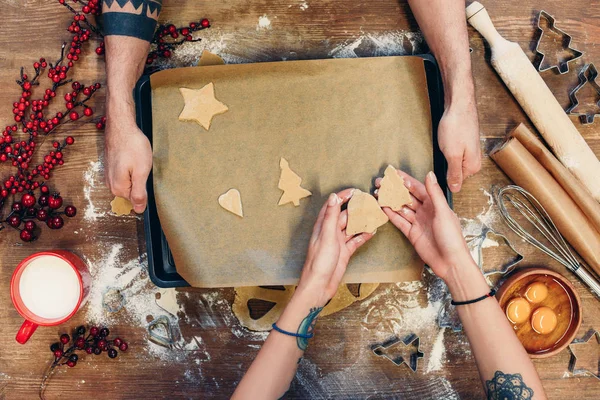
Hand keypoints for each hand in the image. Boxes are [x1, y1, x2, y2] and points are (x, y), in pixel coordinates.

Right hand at [104, 118, 151, 212]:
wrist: (121, 126)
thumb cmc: (133, 146)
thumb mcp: (141, 172)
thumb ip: (139, 193)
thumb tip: (139, 210)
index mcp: (118, 188)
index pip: (135, 200)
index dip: (144, 189)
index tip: (145, 174)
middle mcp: (110, 184)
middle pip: (130, 191)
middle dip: (139, 181)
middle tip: (141, 165)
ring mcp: (108, 174)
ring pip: (128, 182)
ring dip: (135, 174)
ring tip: (137, 160)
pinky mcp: (110, 166)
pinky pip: (123, 174)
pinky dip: (130, 168)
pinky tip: (132, 157)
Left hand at [296, 189, 372, 305]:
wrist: (319, 286)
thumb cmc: (318, 262)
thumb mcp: (326, 236)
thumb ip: (331, 216)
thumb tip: (333, 196)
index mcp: (322, 226)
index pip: (332, 206)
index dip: (342, 197)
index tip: (355, 191)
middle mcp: (330, 232)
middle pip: (344, 216)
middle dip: (356, 208)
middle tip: (369, 202)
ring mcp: (337, 242)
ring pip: (351, 228)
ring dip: (362, 221)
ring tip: (374, 215)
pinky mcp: (344, 252)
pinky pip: (355, 241)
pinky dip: (363, 236)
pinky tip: (372, 231)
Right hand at [376, 169, 470, 280]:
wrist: (450, 262)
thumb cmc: (452, 237)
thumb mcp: (443, 212)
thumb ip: (434, 193)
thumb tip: (429, 174)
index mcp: (435, 204)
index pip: (418, 188)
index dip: (406, 180)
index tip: (394, 173)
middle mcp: (426, 212)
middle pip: (407, 197)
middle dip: (395, 189)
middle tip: (381, 182)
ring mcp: (418, 222)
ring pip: (401, 208)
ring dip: (390, 201)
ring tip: (378, 193)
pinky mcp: (412, 234)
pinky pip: (399, 222)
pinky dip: (391, 215)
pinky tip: (382, 208)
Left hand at [437, 100, 480, 192]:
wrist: (459, 104)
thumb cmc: (456, 127)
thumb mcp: (452, 155)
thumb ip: (454, 173)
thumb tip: (455, 189)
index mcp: (472, 166)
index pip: (456, 182)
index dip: (443, 177)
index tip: (434, 170)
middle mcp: (474, 160)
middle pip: (454, 172)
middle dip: (444, 166)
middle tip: (439, 153)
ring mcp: (470, 150)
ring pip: (453, 161)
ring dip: (444, 156)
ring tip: (443, 143)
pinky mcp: (464, 142)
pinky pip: (453, 151)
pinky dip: (446, 148)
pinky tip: (444, 140)